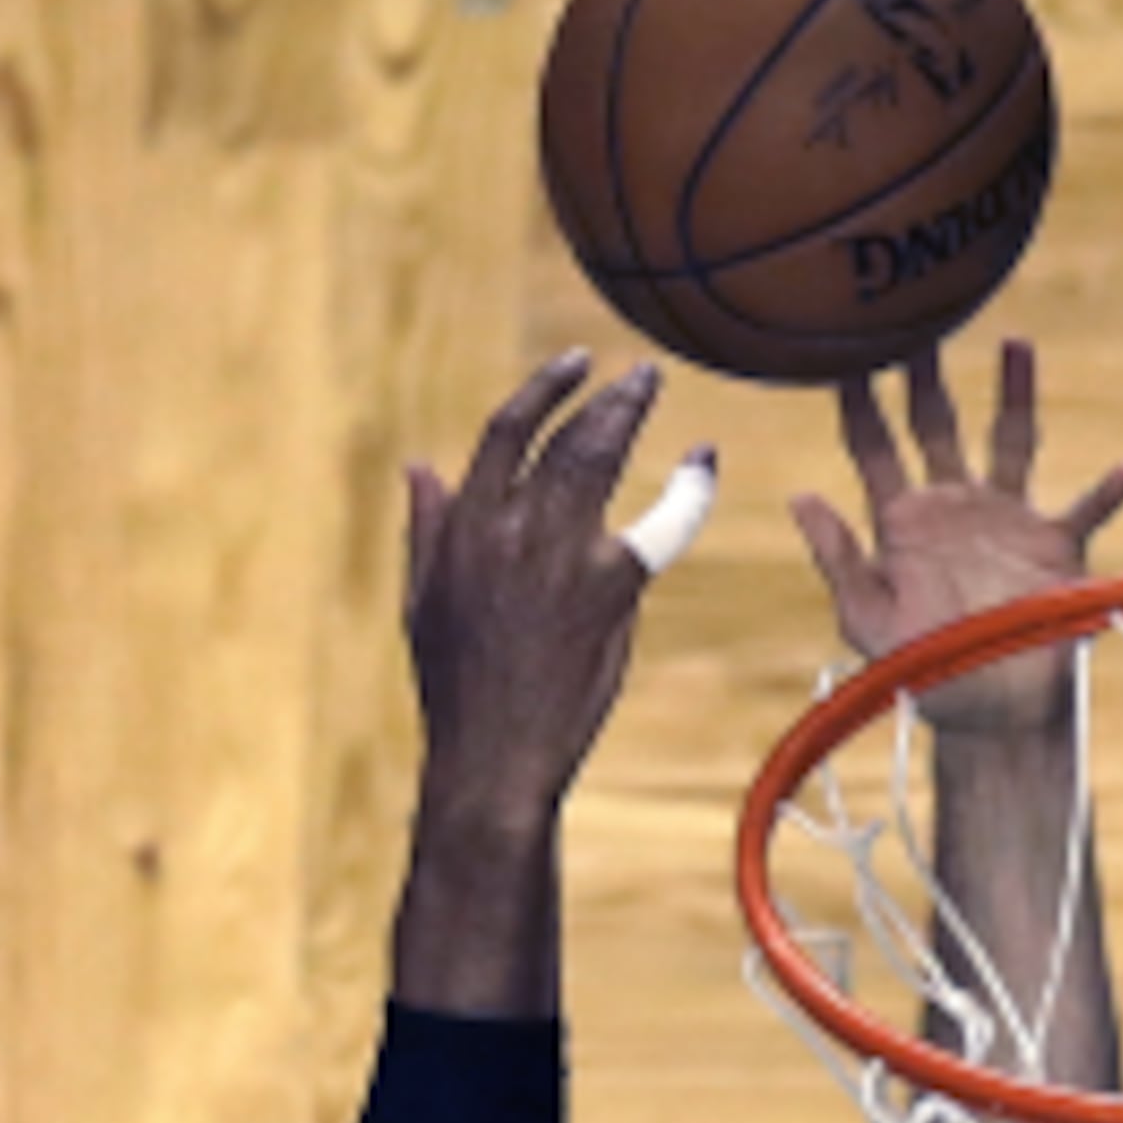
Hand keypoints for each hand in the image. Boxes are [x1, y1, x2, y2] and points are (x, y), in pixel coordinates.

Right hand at [402, 351, 706, 830]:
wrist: (492, 756)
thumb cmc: (457, 689)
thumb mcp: (423, 601)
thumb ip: (427, 529)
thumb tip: (419, 467)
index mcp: (466, 525)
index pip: (507, 431)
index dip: (543, 390)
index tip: (574, 366)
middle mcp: (510, 526)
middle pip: (564, 436)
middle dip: (605, 396)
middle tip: (640, 377)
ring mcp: (561, 554)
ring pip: (601, 459)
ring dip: (630, 415)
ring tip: (652, 391)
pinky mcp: (609, 590)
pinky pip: (661, 525)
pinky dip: (689, 490)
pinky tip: (703, 463)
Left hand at [791, 339, 1122, 733]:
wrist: (988, 716)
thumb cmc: (922, 674)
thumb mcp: (867, 622)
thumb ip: (838, 560)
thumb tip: (799, 496)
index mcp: (903, 523)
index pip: (873, 447)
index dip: (857, 399)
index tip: (838, 345)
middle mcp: (953, 508)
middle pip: (935, 423)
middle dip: (923, 371)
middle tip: (912, 314)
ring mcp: (1006, 521)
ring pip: (1011, 441)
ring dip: (1013, 395)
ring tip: (1015, 340)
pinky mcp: (1055, 547)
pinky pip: (1086, 511)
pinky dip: (1106, 493)